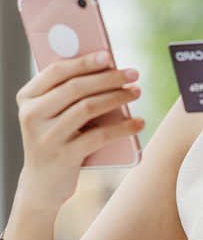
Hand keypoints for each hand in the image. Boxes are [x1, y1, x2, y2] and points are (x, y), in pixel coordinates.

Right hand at [16, 51, 144, 210]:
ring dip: (117, 98)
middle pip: (76, 88)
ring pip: (88, 107)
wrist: (42, 184)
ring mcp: (46, 137)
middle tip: (133, 74)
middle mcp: (31, 115)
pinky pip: (99, 136)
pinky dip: (122, 127)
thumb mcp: (53, 114)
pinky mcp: (64, 156)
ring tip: (136, 92)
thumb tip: (107, 68)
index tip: (109, 56)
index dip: (84, 61)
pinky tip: (138, 122)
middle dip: (109, 78)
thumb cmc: (55, 138)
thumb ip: (69, 92)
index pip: (57, 71)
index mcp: (28, 97)